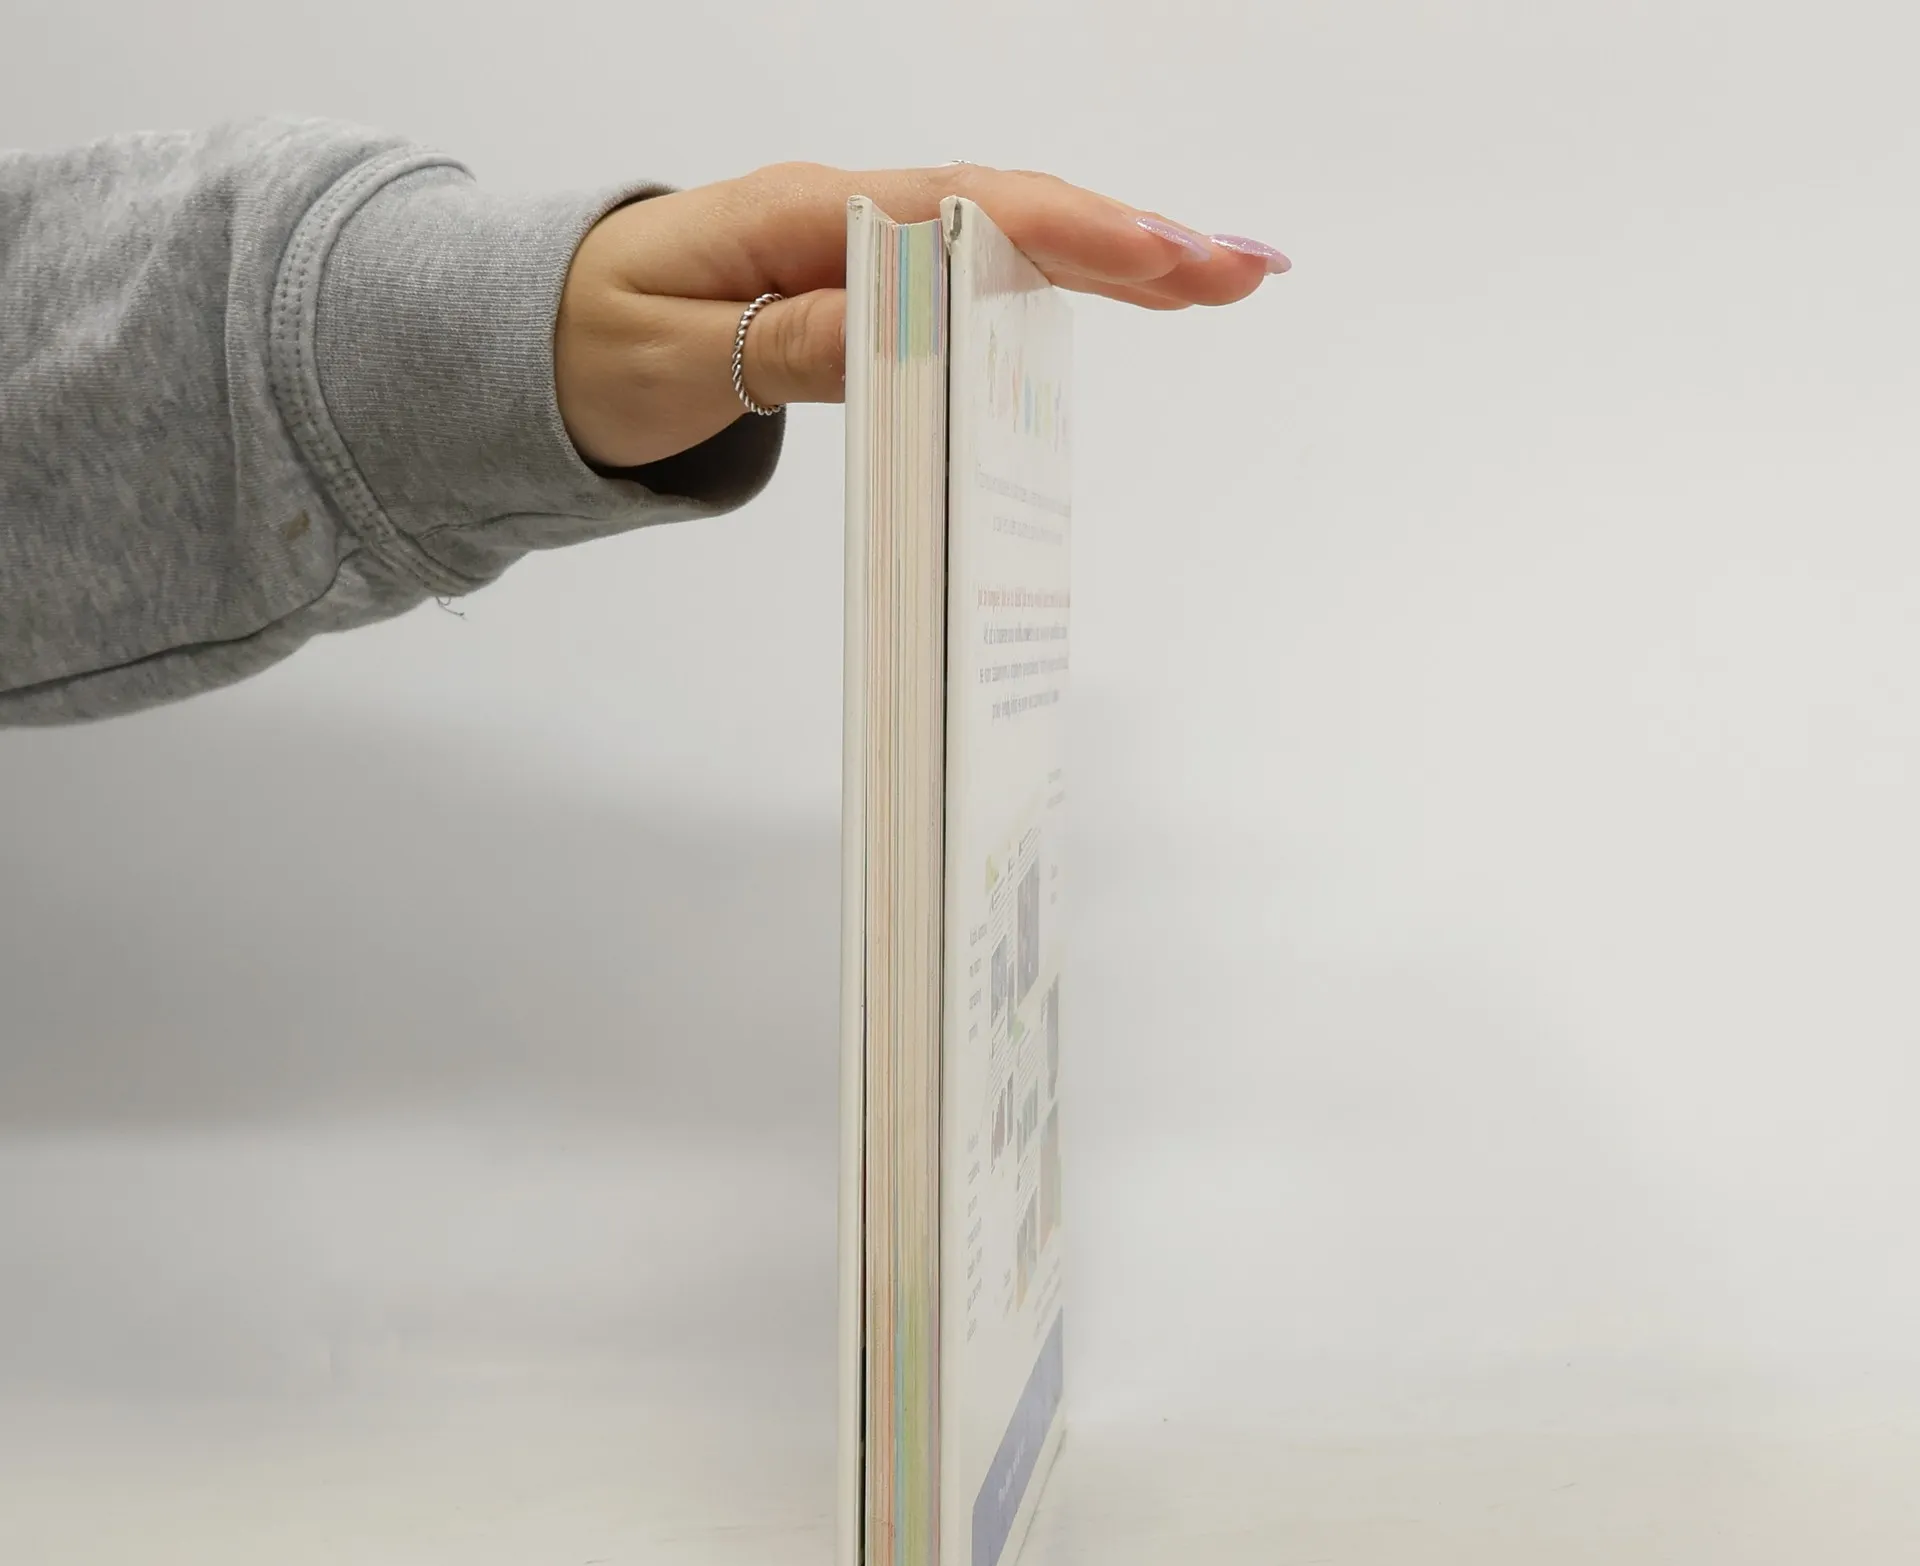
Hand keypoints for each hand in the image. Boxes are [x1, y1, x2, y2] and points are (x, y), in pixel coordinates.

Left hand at [555, 163, 1288, 469]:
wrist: (532, 345)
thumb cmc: (585, 349)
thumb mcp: (668, 361)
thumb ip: (786, 341)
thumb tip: (905, 325)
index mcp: (801, 219)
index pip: (959, 212)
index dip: (1067, 235)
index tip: (1160, 259)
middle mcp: (843, 217)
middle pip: (1008, 214)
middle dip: (1131, 239)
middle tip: (1244, 269)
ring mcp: (859, 247)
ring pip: (1006, 240)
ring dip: (1116, 256)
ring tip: (1222, 277)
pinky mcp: (862, 287)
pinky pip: (972, 276)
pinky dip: (1054, 283)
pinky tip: (1125, 294)